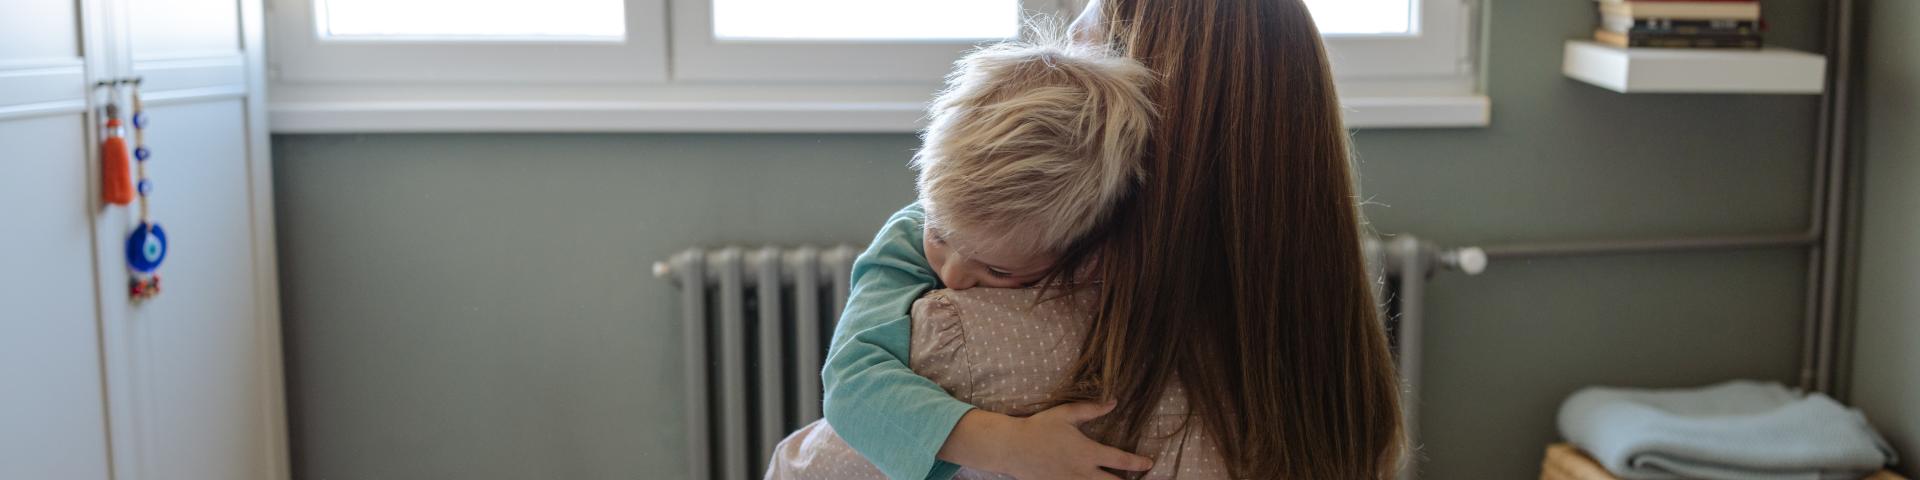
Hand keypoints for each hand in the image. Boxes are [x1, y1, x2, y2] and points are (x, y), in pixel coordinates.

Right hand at [939, 402, 1153, 479]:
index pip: (1121, 461)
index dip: (1139, 463)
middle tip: (1139, 479)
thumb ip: (1092, 409)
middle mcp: (1083, 473)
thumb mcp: (1066, 414)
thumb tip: (1114, 401)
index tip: (1149, 464)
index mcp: (1088, 452)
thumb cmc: (1039, 428)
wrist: (1012, 448)